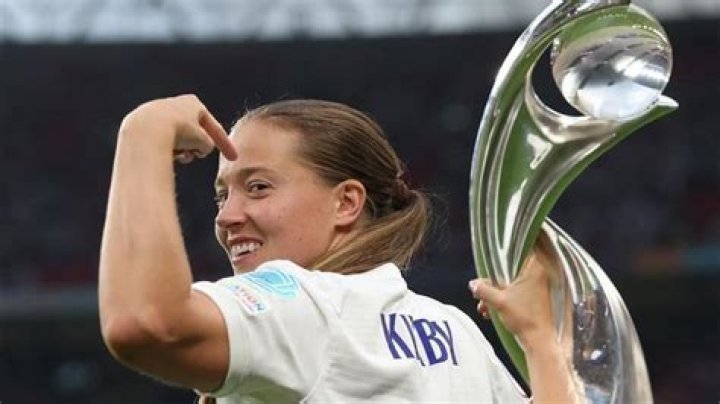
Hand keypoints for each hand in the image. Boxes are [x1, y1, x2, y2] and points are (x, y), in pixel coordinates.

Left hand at [119, 94, 236, 162]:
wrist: (147, 130)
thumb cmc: (177, 130)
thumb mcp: (203, 141)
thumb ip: (209, 144)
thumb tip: (201, 148)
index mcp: (194, 103)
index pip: (215, 127)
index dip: (226, 145)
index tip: (233, 157)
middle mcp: (176, 104)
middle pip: (195, 132)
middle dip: (196, 147)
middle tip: (195, 155)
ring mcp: (159, 113)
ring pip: (178, 138)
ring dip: (182, 150)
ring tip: (178, 156)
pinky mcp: (144, 123)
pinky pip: (162, 140)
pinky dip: (167, 149)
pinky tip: (164, 153)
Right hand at [469, 246, 555, 345]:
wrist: (540, 341)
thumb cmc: (524, 318)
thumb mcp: (499, 301)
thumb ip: (484, 290)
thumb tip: (473, 284)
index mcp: (533, 270)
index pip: (517, 253)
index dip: (501, 258)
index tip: (489, 266)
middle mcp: (538, 276)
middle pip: (509, 272)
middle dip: (492, 284)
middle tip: (480, 294)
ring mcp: (537, 288)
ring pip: (510, 285)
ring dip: (495, 295)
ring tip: (484, 308)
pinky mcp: (536, 300)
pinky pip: (516, 294)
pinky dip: (504, 301)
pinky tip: (491, 312)